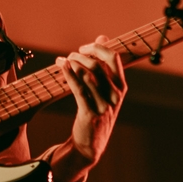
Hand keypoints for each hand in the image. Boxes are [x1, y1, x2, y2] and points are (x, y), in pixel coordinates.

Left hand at [59, 34, 126, 163]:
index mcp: (121, 87)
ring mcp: (104, 105)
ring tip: (62, 61)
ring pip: (87, 75)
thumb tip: (102, 37)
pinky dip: (69, 74)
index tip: (84, 47)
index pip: (113, 58)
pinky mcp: (90, 113)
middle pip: (97, 65)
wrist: (91, 144)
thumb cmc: (97, 111)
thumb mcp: (106, 89)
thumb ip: (105, 65)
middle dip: (80, 56)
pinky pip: (78, 89)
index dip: (97, 47)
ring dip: (72, 64)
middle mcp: (115, 95)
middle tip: (69, 56)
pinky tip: (61, 67)